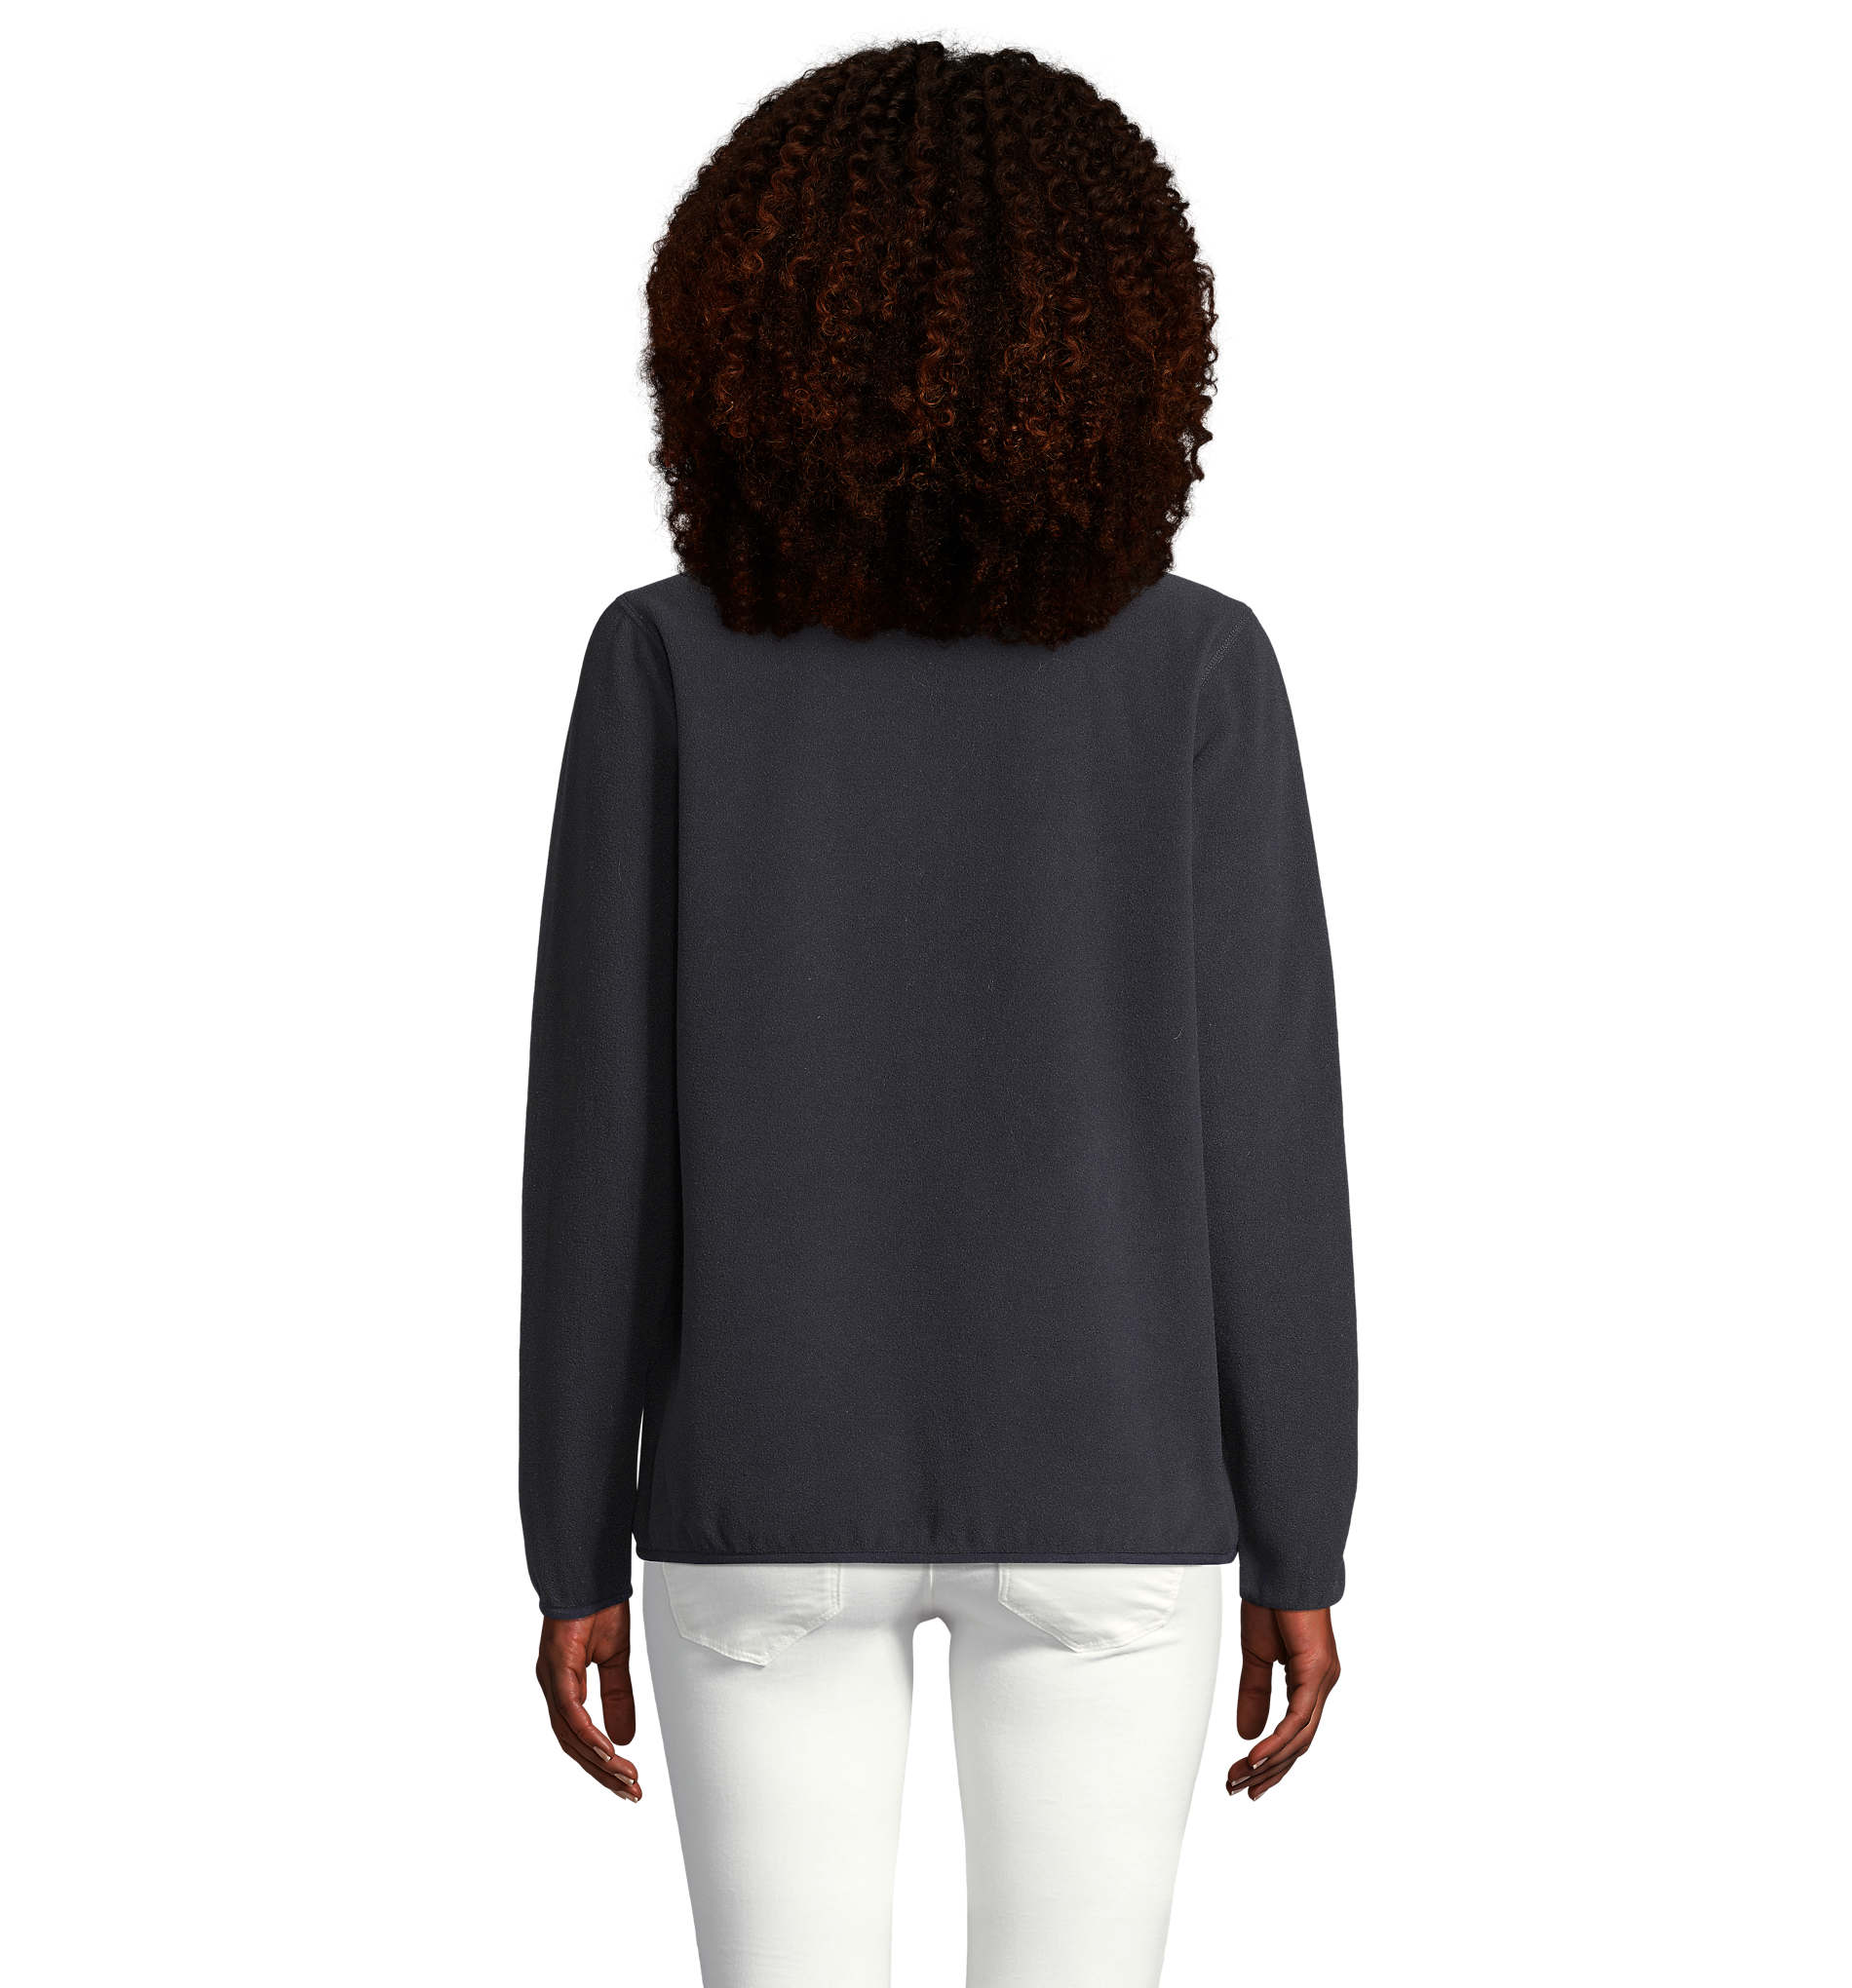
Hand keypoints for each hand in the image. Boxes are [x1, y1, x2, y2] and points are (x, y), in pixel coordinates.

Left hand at [536, 1604, 642, 1800]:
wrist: (590, 1573)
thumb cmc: (599, 1608)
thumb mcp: (616, 1660)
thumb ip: (618, 1697)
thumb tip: (624, 1738)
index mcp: (564, 1686)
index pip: (578, 1737)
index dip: (600, 1763)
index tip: (626, 1783)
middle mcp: (553, 1687)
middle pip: (572, 1745)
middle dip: (602, 1774)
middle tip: (631, 1793)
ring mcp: (551, 1679)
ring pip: (570, 1735)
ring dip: (599, 1762)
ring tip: (625, 1780)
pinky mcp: (556, 1668)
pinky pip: (570, 1712)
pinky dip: (589, 1736)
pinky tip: (608, 1753)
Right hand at [1226, 1601, 1339, 1800]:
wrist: (1282, 1569)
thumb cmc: (1271, 1604)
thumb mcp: (1256, 1656)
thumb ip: (1254, 1694)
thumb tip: (1246, 1734)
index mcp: (1309, 1682)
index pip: (1294, 1734)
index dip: (1272, 1760)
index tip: (1246, 1780)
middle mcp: (1322, 1685)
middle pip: (1299, 1744)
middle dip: (1269, 1771)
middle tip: (1239, 1791)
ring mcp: (1323, 1680)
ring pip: (1301, 1737)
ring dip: (1270, 1763)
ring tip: (1243, 1780)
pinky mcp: (1316, 1672)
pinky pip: (1299, 1717)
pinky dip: (1278, 1740)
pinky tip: (1257, 1757)